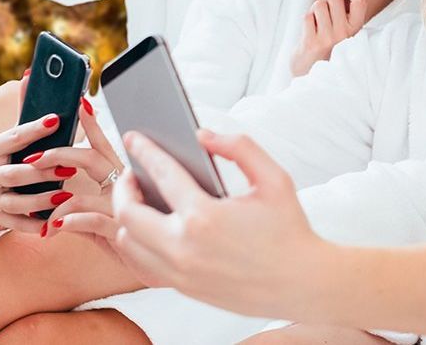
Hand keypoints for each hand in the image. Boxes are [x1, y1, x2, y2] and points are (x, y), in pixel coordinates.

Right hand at [0, 73, 75, 232]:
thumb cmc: (11, 155)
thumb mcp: (15, 134)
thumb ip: (25, 109)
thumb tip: (31, 76)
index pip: (13, 137)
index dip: (35, 128)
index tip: (56, 119)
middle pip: (11, 173)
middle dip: (40, 171)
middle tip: (68, 167)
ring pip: (13, 200)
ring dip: (40, 199)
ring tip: (66, 194)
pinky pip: (14, 224)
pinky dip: (34, 225)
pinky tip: (55, 222)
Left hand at [30, 98, 125, 243]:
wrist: (154, 265)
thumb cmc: (127, 237)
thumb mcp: (103, 214)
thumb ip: (82, 199)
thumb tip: (53, 191)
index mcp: (121, 178)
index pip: (103, 144)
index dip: (91, 124)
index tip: (78, 103)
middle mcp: (123, 187)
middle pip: (88, 159)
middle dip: (57, 154)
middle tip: (32, 158)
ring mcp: (121, 208)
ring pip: (82, 193)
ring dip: (54, 199)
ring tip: (37, 208)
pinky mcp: (119, 231)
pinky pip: (88, 220)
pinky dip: (67, 221)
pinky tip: (51, 228)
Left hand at [110, 130, 325, 317]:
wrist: (301, 283)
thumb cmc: (290, 229)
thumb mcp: (274, 178)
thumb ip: (239, 147)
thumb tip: (203, 136)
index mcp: (204, 216)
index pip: (161, 174)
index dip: (144, 150)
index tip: (133, 137)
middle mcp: (184, 247)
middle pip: (128, 212)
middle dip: (124, 185)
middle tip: (135, 172)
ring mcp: (180, 272)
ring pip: (128, 242)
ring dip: (127, 217)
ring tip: (140, 200)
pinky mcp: (182, 288)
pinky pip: (141, 265)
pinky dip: (136, 245)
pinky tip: (147, 229)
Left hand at [290, 0, 367, 76]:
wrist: (312, 72)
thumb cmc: (327, 47)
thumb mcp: (344, 31)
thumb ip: (346, 13)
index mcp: (355, 29)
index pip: (360, 1)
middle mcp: (345, 34)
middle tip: (324, 9)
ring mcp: (328, 39)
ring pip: (318, 4)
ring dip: (314, 9)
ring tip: (316, 21)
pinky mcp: (312, 43)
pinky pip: (307, 16)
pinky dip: (307, 19)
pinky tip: (310, 31)